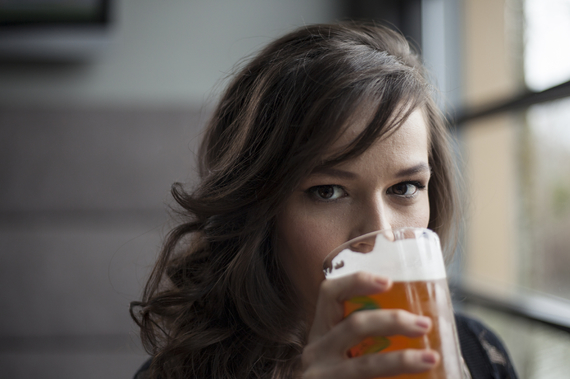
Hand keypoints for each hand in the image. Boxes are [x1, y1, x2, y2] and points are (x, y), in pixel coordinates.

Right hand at [301, 272, 439, 378]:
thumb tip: (418, 327)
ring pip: (366, 365)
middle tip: (424, 324)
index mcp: (321, 334)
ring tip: (430, 358)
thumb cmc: (341, 376)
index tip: (387, 282)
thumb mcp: (339, 357)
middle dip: (393, 321)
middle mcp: (316, 353)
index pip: (330, 295)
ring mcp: (322, 377)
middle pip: (354, 325)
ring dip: (402, 360)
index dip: (356, 282)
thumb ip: (366, 341)